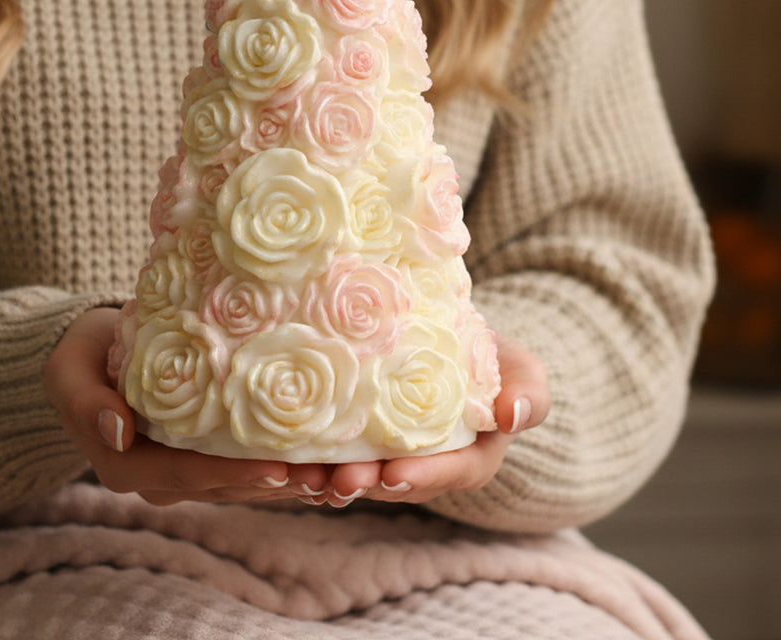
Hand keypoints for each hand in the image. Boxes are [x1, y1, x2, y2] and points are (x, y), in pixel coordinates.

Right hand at [44, 307, 328, 504]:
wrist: (92, 346)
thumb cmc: (80, 355)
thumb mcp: (68, 372)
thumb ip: (85, 402)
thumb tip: (118, 431)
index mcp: (124, 465)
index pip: (187, 475)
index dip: (234, 474)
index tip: (278, 466)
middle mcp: (157, 476)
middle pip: (223, 485)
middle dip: (274, 482)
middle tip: (324, 473)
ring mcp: (182, 467)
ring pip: (240, 481)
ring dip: (286, 478)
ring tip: (334, 469)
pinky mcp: (201, 450)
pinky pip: (243, 463)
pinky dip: (279, 460)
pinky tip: (319, 452)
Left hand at [323, 335, 549, 507]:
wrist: (452, 334)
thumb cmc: (494, 357)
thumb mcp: (522, 370)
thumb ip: (529, 393)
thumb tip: (514, 413)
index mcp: (471, 455)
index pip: (451, 472)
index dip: (423, 477)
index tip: (393, 475)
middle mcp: (428, 462)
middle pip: (397, 480)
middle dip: (367, 484)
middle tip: (338, 480)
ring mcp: (391, 449)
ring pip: (362, 471)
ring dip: (333, 477)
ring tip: (305, 474)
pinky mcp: (360, 431)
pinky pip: (337, 449)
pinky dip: (315, 454)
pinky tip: (287, 452)